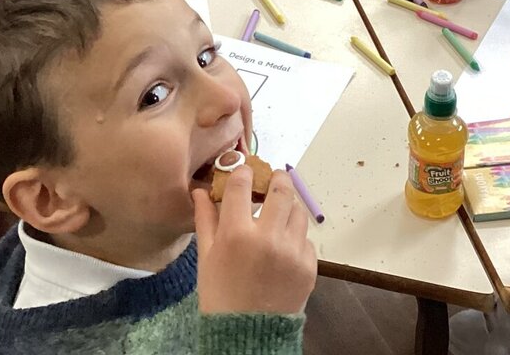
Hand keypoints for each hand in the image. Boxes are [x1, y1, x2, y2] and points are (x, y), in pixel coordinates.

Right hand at [192, 165, 317, 314]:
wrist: (247, 336)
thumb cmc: (220, 296)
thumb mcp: (206, 258)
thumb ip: (206, 219)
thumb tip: (200, 190)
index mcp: (237, 234)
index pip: (242, 184)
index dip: (243, 172)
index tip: (244, 172)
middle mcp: (268, 238)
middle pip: (281, 188)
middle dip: (277, 179)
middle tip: (272, 180)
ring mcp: (292, 252)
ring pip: (298, 211)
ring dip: (289, 207)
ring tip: (278, 215)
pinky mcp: (309, 266)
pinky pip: (306, 239)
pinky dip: (296, 238)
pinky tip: (283, 247)